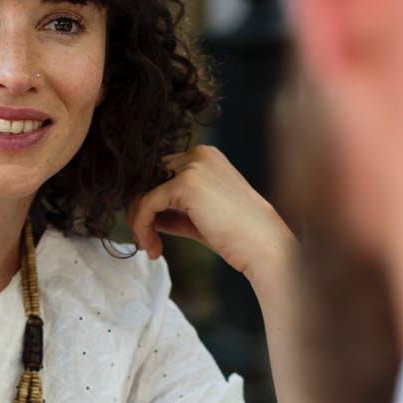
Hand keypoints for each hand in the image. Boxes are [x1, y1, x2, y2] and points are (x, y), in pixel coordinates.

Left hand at [128, 145, 296, 286]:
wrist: (263, 246)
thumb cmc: (238, 236)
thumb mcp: (198, 218)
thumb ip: (173, 211)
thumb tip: (144, 215)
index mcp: (205, 157)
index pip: (160, 174)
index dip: (150, 204)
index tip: (151, 234)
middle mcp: (198, 154)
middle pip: (148, 180)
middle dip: (141, 213)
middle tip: (147, 243)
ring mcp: (192, 166)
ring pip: (144, 192)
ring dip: (139, 223)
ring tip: (150, 248)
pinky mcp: (185, 183)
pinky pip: (147, 204)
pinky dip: (142, 227)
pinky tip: (152, 247)